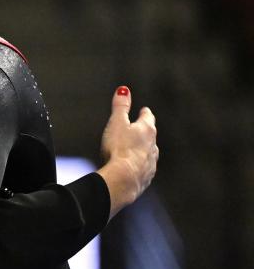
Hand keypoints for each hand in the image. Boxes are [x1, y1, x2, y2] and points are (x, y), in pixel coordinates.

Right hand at [97, 86, 158, 215]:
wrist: (123, 179)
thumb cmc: (118, 148)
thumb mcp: (116, 123)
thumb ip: (120, 106)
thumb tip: (124, 89)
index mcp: (147, 130)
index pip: (148, 117)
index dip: (144, 113)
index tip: (144, 110)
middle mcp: (153, 146)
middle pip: (150, 135)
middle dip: (145, 131)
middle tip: (140, 128)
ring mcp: (151, 163)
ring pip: (149, 153)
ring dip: (143, 150)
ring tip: (136, 149)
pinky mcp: (145, 178)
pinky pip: (144, 169)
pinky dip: (139, 165)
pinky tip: (133, 168)